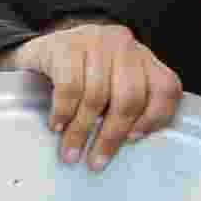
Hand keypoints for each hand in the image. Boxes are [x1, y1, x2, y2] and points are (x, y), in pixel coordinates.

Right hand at [0, 22, 182, 170]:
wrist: (35, 52)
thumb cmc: (76, 76)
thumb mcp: (109, 84)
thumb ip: (125, 103)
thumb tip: (127, 143)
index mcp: (142, 57)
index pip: (165, 87)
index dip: (154, 117)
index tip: (133, 140)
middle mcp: (123, 44)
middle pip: (130, 96)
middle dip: (112, 134)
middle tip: (96, 160)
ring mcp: (93, 40)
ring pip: (96, 95)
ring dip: (81, 130)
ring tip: (71, 151)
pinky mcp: (64, 45)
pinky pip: (69, 87)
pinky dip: (63, 112)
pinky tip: (56, 125)